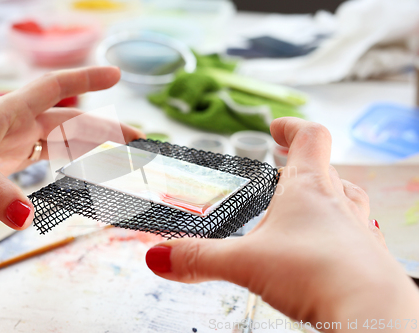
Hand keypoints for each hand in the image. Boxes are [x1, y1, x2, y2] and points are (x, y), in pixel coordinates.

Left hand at [0, 66, 143, 229]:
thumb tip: (28, 220)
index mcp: (9, 113)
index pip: (56, 88)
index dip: (87, 80)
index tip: (117, 75)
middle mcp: (16, 125)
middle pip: (72, 123)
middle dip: (107, 130)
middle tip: (139, 144)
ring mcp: (12, 144)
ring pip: (62, 143)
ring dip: (92, 150)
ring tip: (120, 160)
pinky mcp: (5, 164)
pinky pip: (45, 162)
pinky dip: (67, 167)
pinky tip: (82, 173)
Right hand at [145, 118, 418, 328]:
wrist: (371, 312)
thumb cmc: (317, 273)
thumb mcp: (244, 263)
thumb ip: (199, 258)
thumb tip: (159, 257)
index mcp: (309, 188)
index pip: (310, 138)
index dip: (292, 128)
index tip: (277, 127)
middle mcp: (339, 202)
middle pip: (325, 169)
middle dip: (301, 168)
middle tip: (282, 174)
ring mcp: (358, 229)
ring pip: (344, 201)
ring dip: (322, 200)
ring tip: (299, 213)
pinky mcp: (367, 258)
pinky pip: (352, 235)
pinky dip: (333, 235)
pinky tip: (317, 255)